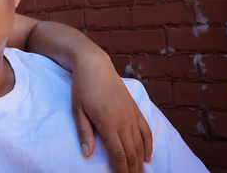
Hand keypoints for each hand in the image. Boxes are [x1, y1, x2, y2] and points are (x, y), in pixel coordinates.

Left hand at [71, 53, 152, 172]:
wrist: (95, 65)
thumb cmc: (82, 87)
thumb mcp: (77, 110)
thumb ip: (84, 133)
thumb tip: (87, 155)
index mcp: (107, 123)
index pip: (118, 154)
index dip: (121, 170)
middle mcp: (123, 121)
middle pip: (131, 153)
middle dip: (132, 170)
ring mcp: (131, 115)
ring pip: (140, 144)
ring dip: (140, 161)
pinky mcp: (136, 109)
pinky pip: (146, 131)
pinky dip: (149, 146)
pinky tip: (147, 157)